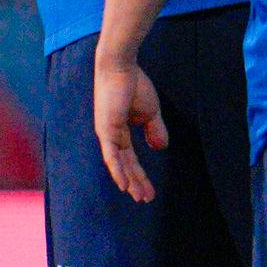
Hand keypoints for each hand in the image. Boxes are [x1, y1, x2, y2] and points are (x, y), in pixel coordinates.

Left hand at [94, 58, 166, 202]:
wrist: (121, 68)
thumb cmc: (134, 85)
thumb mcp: (150, 112)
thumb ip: (154, 130)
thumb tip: (160, 148)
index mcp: (120, 132)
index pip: (130, 159)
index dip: (140, 174)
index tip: (150, 190)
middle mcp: (111, 137)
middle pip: (125, 166)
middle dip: (137, 183)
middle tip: (146, 199)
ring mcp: (107, 135)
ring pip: (119, 165)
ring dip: (129, 181)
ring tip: (139, 196)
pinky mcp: (106, 131)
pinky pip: (112, 156)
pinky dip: (118, 171)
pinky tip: (124, 185)